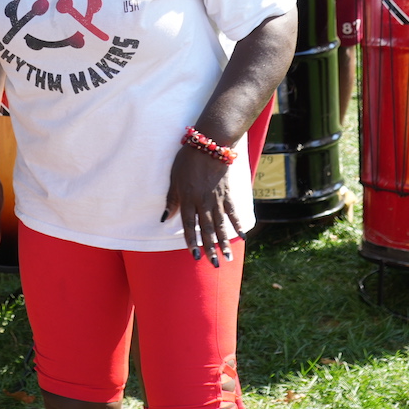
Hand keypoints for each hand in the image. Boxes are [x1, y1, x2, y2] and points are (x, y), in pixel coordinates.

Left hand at [163, 141, 244, 266]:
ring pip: (221, 225)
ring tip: (228, 257)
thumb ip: (172, 199)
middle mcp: (203, 202)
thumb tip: (165, 218)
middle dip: (210, 248)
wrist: (209, 143)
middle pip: (207, 230)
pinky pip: (233, 212)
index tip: (195, 256)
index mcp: (188, 199)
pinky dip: (238, 224)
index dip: (191, 242)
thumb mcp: (174, 178)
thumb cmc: (187, 159)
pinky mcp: (227, 193)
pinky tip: (243, 236)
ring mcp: (217, 199)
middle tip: (215, 265)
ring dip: (224, 242)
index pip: (189, 225)